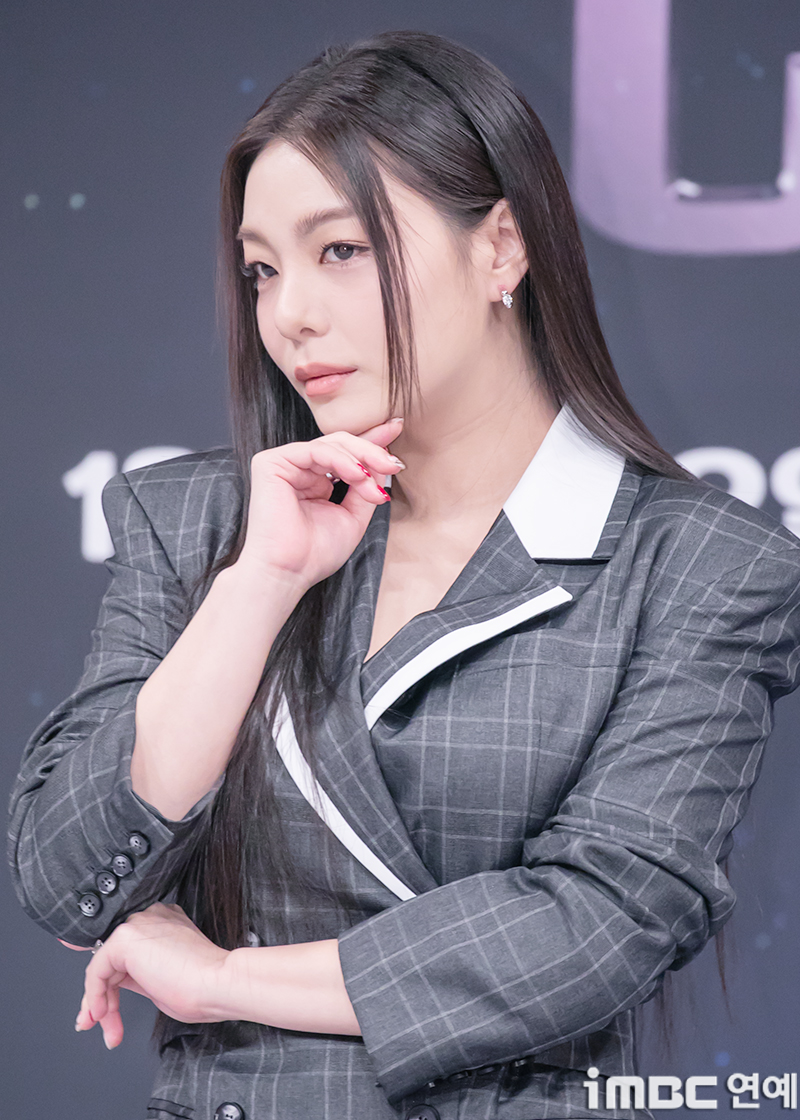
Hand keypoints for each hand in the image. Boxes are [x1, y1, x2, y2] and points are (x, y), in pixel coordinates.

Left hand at [70, 903, 228, 1048]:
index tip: (106, 1011)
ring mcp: (139, 925)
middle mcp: (150, 918)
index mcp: (165, 923)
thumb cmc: (203, 988)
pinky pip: (98, 969)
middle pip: (113, 959)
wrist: (217, 984)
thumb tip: (116, 986)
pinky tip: (103, 1014)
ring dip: (99, 1002)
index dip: (114, 984)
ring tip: (108, 1029)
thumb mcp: (163, 980)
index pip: (128, 952)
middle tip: (104, 1025)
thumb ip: (139, 974)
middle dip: (105, 997)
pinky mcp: (126, 937)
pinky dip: (95, 994)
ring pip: (103, 965)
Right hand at [236, 416, 404, 589]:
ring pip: (331, 444)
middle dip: (372, 450)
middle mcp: (300, 470)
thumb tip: (385, 463)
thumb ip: (366, 488)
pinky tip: (358, 474)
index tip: (396, 429)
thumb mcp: (353, 516)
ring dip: (361, 459)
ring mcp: (285, 464)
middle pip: (342, 444)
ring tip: (374, 478)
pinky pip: (314, 450)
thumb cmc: (315, 553)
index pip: (346, 453)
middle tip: (393, 464)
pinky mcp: (271, 463)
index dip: (371, 441)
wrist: (288, 572)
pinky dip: (340, 460)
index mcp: (316, 481)